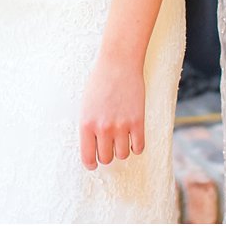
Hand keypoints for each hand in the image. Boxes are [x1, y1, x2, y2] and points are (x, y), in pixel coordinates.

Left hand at [79, 52, 145, 169]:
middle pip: (106, 159)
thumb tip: (93, 147)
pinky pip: (139, 147)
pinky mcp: (137, 122)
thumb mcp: (86, 105)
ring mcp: (121, 126)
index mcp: (86, 124)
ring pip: (123, 155)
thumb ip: (89, 126)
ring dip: (122, 150)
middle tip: (109, 145)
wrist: (118, 63)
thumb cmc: (100, 81)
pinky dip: (137, 146)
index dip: (91, 163)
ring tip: (121, 139)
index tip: (94, 162)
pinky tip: (134, 138)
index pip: (87, 157)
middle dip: (107, 154)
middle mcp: (103, 128)